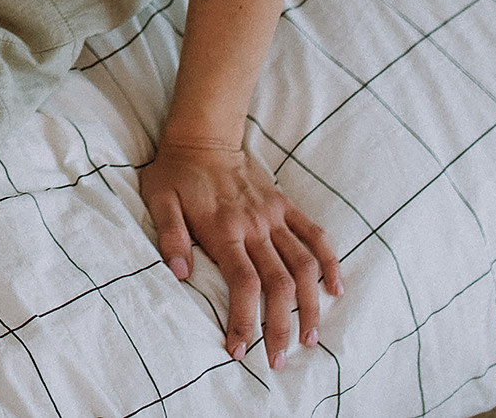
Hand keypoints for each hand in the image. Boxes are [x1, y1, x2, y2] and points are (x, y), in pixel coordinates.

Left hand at [140, 137, 341, 370]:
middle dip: (281, 326)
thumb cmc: (176, 173)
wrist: (203, 136)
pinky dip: (330, 263)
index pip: (243, 283)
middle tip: (277, 360)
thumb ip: (170, 235)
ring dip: (311, 304)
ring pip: (304, 266)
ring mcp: (275, 216)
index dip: (244, 319)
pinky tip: (336, 290)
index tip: (239, 350)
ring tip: (309, 338)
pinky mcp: (286, 206)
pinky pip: (316, 236)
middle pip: (279, 284)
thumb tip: (179, 273)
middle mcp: (255, 226)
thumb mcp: (159, 199)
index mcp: (224, 229)